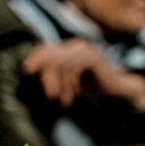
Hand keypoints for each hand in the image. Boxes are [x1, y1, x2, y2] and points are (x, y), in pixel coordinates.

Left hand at [22, 39, 144, 109]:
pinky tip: (74, 94)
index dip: (35, 58)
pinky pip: (73, 69)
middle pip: (51, 56)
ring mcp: (85, 50)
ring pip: (61, 65)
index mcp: (70, 48)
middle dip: (47, 78)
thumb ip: (55, 74)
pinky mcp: (92, 57)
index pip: (46, 48)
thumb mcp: (69, 81)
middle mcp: (76, 45)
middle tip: (50, 96)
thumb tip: (31, 72)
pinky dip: (71, 84)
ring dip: (60, 86)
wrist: (118, 89)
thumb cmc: (92, 86)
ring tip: (63, 100)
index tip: (27, 71)